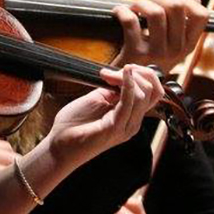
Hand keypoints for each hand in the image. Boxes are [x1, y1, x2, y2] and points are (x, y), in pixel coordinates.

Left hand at [47, 64, 163, 164]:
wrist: (60, 144)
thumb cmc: (75, 124)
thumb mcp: (97, 99)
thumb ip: (112, 89)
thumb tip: (122, 75)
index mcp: (131, 116)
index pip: (153, 91)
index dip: (142, 74)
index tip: (122, 68)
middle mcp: (133, 122)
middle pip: (153, 91)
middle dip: (137, 73)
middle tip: (114, 71)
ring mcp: (126, 127)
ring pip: (144, 95)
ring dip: (128, 77)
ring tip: (109, 75)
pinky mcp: (115, 128)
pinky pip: (128, 102)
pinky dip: (126, 85)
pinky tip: (117, 75)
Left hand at [110, 0, 208, 70]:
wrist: (128, 85)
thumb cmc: (149, 60)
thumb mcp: (171, 45)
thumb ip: (182, 21)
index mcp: (188, 46)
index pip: (202, 15)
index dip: (187, 1)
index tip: (171, 1)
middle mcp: (176, 50)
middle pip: (177, 6)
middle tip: (146, 2)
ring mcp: (157, 52)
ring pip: (156, 12)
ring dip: (141, 2)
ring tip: (133, 7)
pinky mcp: (136, 53)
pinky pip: (130, 21)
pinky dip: (122, 11)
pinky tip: (118, 12)